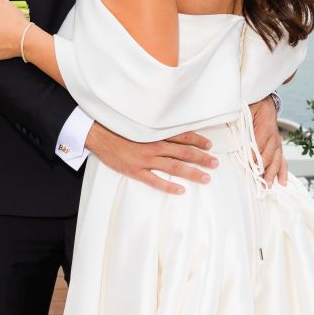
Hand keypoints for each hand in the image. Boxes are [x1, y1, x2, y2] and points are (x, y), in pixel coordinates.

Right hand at [85, 122, 218, 194]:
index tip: (209, 145)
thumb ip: (155, 128)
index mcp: (155, 133)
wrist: (98, 135)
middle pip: (183, 152)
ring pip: (174, 167)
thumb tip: (172, 130)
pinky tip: (181, 190)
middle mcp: (153, 145)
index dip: (197, 141)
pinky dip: (169, 186)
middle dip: (201, 158)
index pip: (182, 136)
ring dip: (192, 173)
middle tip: (215, 163)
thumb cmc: (118, 128)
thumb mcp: (139, 124)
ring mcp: (145, 160)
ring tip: (206, 178)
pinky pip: (155, 181)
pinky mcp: (136, 171)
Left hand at [250, 95, 286, 186]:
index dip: (254, 157)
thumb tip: (237, 134)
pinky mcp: (278, 147)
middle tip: (258, 181)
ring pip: (276, 160)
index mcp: (265, 127)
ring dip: (272, 173)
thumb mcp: (246, 109)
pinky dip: (283, 171)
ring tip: (268, 185)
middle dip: (263, 169)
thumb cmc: (254, 106)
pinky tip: (283, 182)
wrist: (266, 102)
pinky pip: (282, 160)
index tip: (249, 167)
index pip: (259, 145)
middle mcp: (274, 136)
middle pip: (269, 155)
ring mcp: (277, 142)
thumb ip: (243, 121)